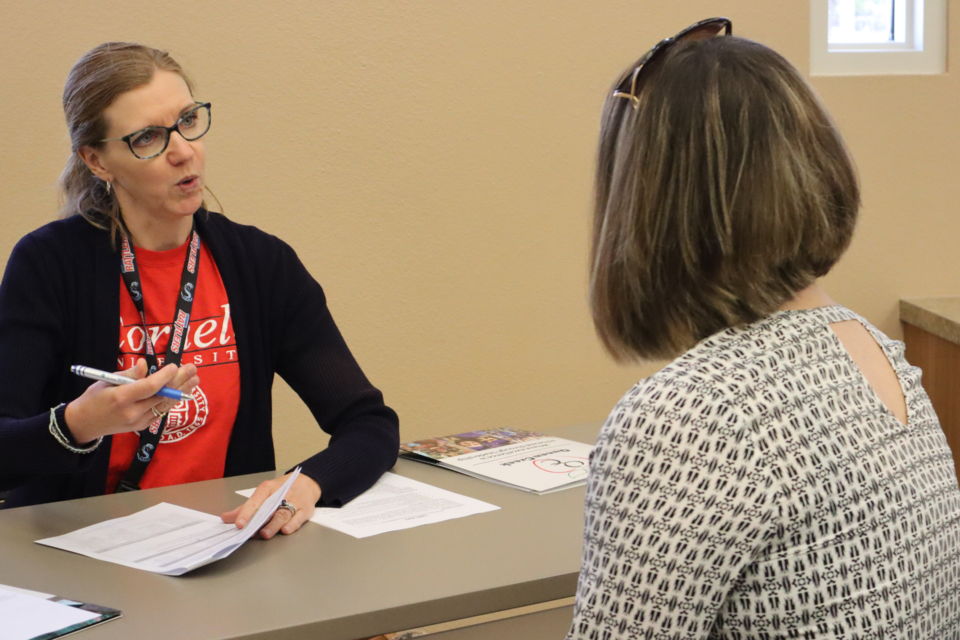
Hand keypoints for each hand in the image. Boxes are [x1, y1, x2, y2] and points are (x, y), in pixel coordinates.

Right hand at [63, 359, 199, 443]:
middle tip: (193, 369)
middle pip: (161, 395)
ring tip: (194, 380)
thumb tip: (144, 364)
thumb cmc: (94, 398)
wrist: (84, 424)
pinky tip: (182, 391)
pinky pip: (160, 412)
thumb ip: (128, 374)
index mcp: (121, 398)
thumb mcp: (106, 381)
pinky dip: (171, 401)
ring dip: (181, 392)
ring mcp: (138, 422)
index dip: (164, 376)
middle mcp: (132, 412)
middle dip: (179, 381)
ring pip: (164, 405)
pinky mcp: (142, 427)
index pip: (149, 387)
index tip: (175, 366)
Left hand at [221, 473, 321, 538]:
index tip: (238, 524)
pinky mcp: (305, 510)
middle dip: (259, 520)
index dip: (246, 513)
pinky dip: (292, 525)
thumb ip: (245, 508)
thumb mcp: (263, 494)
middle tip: (249, 531)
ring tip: (265, 534)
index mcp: (268, 488)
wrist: (307, 483)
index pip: (255, 501)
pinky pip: (298, 518)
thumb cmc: (281, 490)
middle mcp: (282, 493)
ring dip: (274, 525)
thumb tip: (226, 518)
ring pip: (283, 514)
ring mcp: (295, 502)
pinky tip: (285, 530)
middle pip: (269, 508)